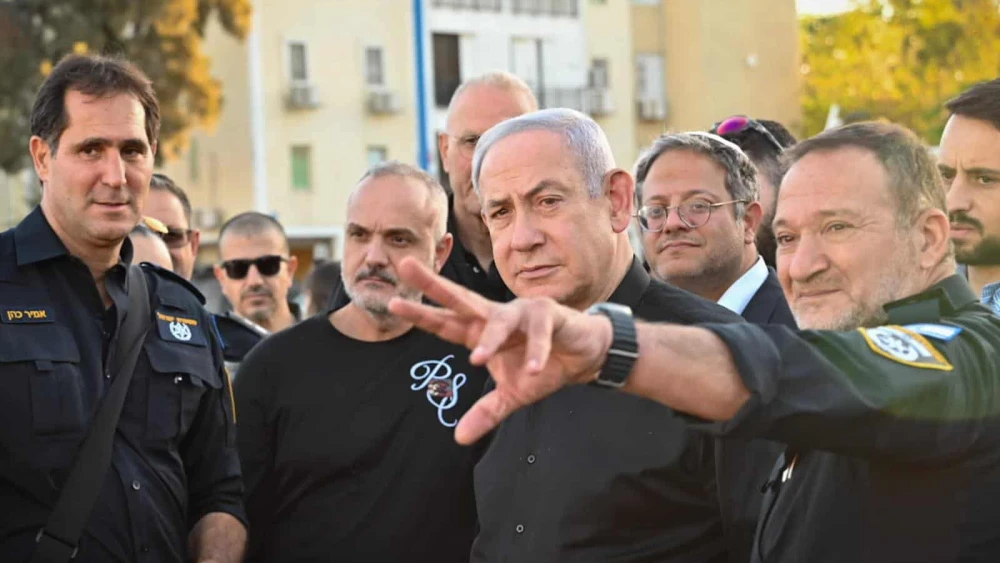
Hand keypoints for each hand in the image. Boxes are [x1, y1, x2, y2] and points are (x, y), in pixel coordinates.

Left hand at [388, 257, 613, 444]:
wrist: (584, 357)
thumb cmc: (542, 367)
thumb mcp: (511, 396)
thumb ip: (486, 412)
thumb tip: (459, 438)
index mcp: (480, 331)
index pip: (445, 322)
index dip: (421, 314)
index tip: (392, 303)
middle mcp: (496, 316)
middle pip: (459, 299)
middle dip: (433, 284)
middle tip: (403, 265)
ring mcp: (521, 312)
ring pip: (499, 320)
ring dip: (489, 339)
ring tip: (478, 360)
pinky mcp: (549, 315)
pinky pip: (539, 334)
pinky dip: (536, 351)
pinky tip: (532, 369)